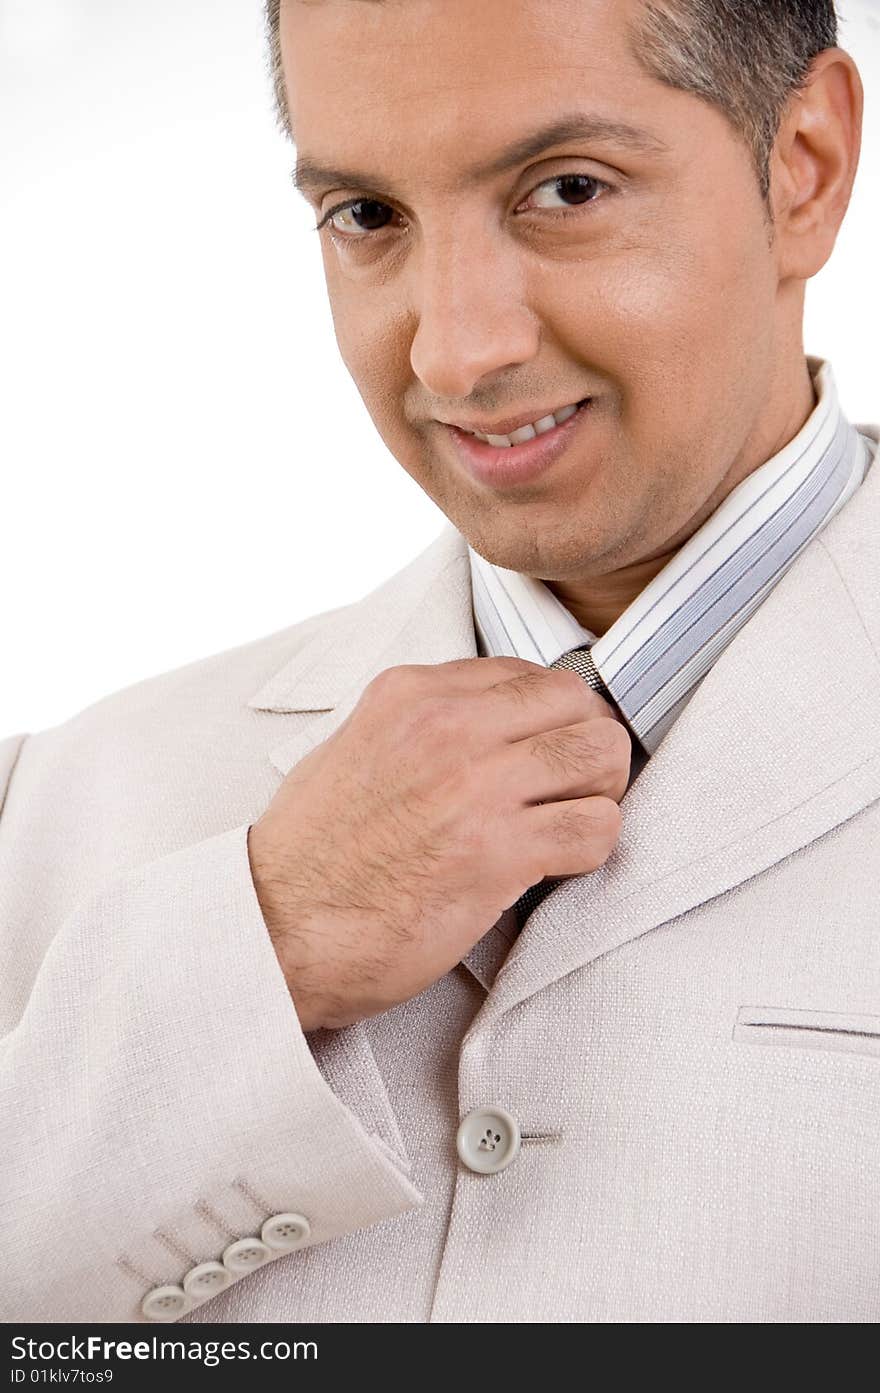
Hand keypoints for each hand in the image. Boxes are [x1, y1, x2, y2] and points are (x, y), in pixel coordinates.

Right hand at [247, 657, 630, 1029]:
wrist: (277, 927)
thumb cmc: (312, 852)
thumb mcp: (356, 747)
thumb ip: (424, 723)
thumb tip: (491, 724)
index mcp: (413, 694)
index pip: (528, 675)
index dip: (552, 717)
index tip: (546, 750)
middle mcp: (447, 727)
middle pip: (578, 703)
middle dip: (589, 745)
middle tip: (574, 787)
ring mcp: (475, 786)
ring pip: (601, 755)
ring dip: (600, 792)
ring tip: (571, 822)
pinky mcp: (496, 853)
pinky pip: (595, 828)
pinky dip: (592, 846)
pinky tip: (558, 863)